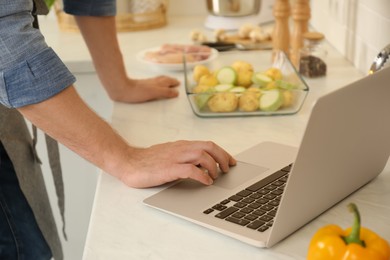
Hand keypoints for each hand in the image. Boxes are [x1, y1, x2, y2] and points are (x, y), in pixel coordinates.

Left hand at [107, 76, 179, 102]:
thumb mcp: (154, 93)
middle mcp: (153, 82)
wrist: (122, 89)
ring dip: (164, 80)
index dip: (173, 82)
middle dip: (170, 80)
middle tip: (175, 82)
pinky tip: (153, 85)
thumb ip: (166, 92)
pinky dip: (157, 82)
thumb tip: (176, 92)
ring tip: (167, 82)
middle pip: (163, 79)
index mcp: (158, 83)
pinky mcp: (140, 85)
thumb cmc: (138, 92)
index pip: (168, 82)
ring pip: (158, 80)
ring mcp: (146, 83)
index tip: (178, 83)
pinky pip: (152, 82)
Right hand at [116, 140, 236, 187]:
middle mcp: (181, 148)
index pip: (208, 144)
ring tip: (215, 177)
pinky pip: (191, 169)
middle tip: (228, 169)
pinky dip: (202, 175)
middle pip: (209, 147)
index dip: (223, 152)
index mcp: (182, 145)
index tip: (230, 161)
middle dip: (223, 157)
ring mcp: (175, 157)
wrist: (128, 162)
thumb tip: (201, 165)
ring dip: (214, 167)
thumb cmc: (147, 161)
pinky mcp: (168, 168)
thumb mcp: (170, 155)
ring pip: (203, 156)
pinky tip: (206, 181)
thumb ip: (184, 157)